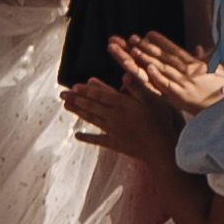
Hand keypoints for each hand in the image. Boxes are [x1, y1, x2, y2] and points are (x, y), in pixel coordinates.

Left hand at [62, 74, 180, 165]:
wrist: (161, 148)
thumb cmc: (160, 122)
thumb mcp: (153, 100)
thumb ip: (137, 88)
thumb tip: (124, 75)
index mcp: (121, 104)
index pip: (99, 95)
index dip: (86, 90)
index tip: (73, 86)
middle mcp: (113, 116)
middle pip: (91, 106)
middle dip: (76, 99)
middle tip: (62, 94)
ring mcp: (113, 131)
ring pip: (91, 119)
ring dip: (78, 112)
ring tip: (65, 107)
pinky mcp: (115, 143)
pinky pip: (98, 140)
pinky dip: (87, 137)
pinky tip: (77, 136)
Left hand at [111, 30, 223, 111]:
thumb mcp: (219, 70)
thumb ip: (205, 58)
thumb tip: (198, 47)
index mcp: (197, 65)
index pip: (175, 50)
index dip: (161, 42)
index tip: (148, 34)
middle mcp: (190, 72)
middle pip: (165, 57)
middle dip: (148, 47)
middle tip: (133, 39)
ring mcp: (186, 84)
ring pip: (164, 68)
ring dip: (148, 59)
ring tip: (134, 49)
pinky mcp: (183, 97)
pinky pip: (168, 85)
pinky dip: (158, 76)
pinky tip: (147, 68)